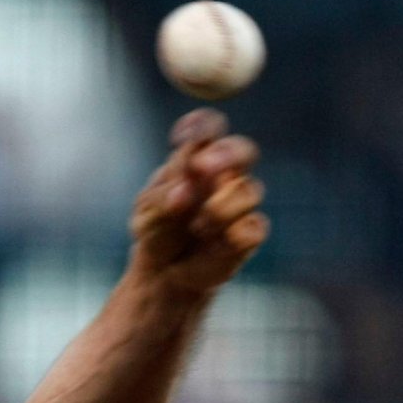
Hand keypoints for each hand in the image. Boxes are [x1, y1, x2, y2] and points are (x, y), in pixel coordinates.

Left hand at [127, 109, 267, 295]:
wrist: (162, 276)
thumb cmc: (157, 232)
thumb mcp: (148, 213)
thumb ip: (164, 197)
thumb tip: (186, 190)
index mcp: (197, 158)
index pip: (208, 128)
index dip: (201, 126)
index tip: (179, 140)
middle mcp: (224, 175)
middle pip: (243, 150)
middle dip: (227, 155)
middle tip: (200, 168)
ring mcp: (240, 203)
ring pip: (250, 191)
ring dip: (220, 208)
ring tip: (197, 227)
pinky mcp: (250, 234)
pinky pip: (254, 228)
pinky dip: (230, 237)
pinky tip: (212, 246)